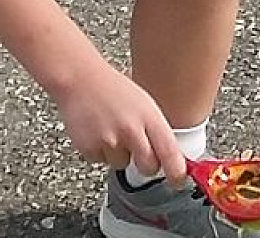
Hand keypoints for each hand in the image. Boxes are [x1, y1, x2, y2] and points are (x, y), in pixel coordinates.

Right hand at [54, 61, 188, 187]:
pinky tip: (99, 131)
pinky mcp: (89, 148)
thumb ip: (157, 130)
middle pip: (148, 167)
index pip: (169, 152)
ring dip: (120, 154)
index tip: (179, 180)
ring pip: (123, 164)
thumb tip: (171, 156)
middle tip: (139, 148)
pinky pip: (102, 161)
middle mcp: (131, 130)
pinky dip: (101, 151)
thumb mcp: (145, 105)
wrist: (80, 80)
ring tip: (112, 129)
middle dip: (147, 164)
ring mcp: (109, 141)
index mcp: (149, 117)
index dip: (177, 172)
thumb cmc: (114, 90)